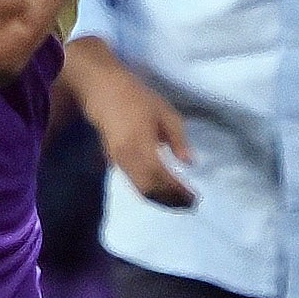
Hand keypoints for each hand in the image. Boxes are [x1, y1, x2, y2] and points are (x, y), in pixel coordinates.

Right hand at [77, 63, 196, 207]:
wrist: (104, 92)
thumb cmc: (138, 99)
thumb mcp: (166, 113)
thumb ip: (178, 139)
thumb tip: (190, 163)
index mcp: (142, 144)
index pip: (161, 176)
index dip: (178, 190)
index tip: (194, 198)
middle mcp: (128, 157)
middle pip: (150, 189)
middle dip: (170, 200)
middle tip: (189, 205)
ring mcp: (119, 161)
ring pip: (141, 189)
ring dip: (161, 199)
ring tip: (178, 202)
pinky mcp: (114, 162)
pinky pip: (134, 183)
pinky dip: (150, 191)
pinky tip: (163, 191)